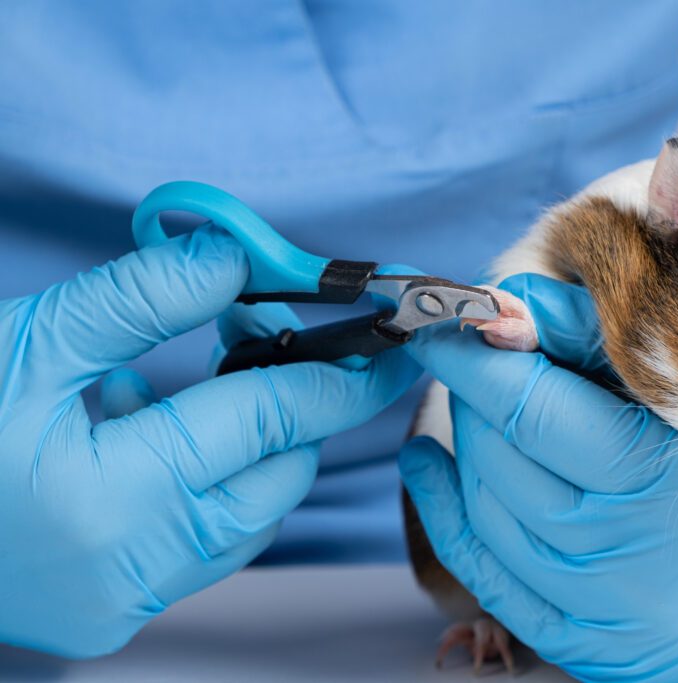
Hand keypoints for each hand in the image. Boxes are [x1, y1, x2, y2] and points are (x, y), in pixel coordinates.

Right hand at [0, 227, 420, 657]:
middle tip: (290, 347)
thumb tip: (234, 262)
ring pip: (248, 522)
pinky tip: (164, 439)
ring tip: (209, 389)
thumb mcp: (24, 339)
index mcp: (107, 500)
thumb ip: (140, 298)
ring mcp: (121, 605)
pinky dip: (210, 490)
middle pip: (273, 479)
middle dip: (297, 411)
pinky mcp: (109, 616)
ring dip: (254, 452)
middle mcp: (129, 572)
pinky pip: (203, 547)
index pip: (264, 421)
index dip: (336, 374)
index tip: (391, 344)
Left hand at [400, 273, 677, 680]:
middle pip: (498, 455)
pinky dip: (449, 513)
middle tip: (478, 360)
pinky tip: (435, 467)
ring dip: (470, 447)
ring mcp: (605, 613)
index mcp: (658, 474)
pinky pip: (486, 576)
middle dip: (475, 395)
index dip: (472, 356)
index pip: (528, 405)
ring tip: (484, 409)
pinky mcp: (590, 648)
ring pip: (484, 510)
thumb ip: (594, 334)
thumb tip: (502, 305)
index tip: (447, 322)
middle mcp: (627, 555)